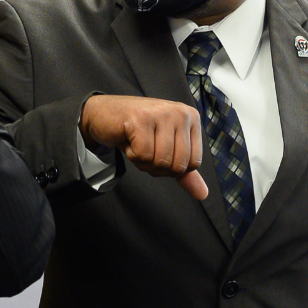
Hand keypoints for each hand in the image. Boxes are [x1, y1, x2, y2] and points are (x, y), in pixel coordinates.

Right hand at [80, 95, 207, 199]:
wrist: (104, 114)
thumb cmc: (137, 131)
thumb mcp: (165, 149)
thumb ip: (184, 171)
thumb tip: (203, 194)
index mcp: (191, 117)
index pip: (194, 163)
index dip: (172, 168)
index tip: (159, 151)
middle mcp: (180, 112)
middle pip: (178, 165)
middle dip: (157, 166)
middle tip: (145, 148)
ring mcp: (160, 113)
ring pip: (161, 161)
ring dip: (143, 161)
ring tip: (137, 143)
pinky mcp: (140, 118)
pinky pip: (143, 155)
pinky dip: (132, 155)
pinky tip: (128, 139)